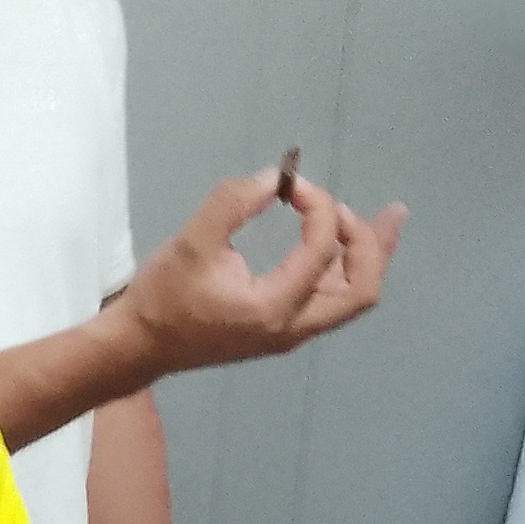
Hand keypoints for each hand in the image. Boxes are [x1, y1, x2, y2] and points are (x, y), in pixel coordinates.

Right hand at [117, 165, 408, 383]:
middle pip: (362, 289)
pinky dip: (347, 268)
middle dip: (367, 242)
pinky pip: (334, 300)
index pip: (322, 250)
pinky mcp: (283, 328)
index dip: (318, 207)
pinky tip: (344, 241)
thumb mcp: (191, 243)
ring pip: (353, 297)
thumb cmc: (162, 299)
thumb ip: (233, 203)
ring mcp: (291, 332)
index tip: (292, 184)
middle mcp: (293, 327)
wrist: (140, 346)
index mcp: (273, 308)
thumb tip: (274, 177)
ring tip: (384, 218)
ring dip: (365, 256)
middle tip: (353, 207)